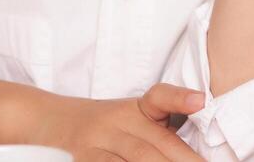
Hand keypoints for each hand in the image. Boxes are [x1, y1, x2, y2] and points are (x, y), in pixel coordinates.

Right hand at [23, 85, 206, 161]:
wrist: (52, 121)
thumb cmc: (106, 126)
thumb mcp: (134, 118)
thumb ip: (163, 130)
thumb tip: (198, 153)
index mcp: (136, 109)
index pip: (159, 98)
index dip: (180, 98)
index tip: (201, 101)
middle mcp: (117, 121)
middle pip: (156, 144)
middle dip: (184, 161)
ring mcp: (98, 141)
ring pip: (137, 159)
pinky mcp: (84, 158)